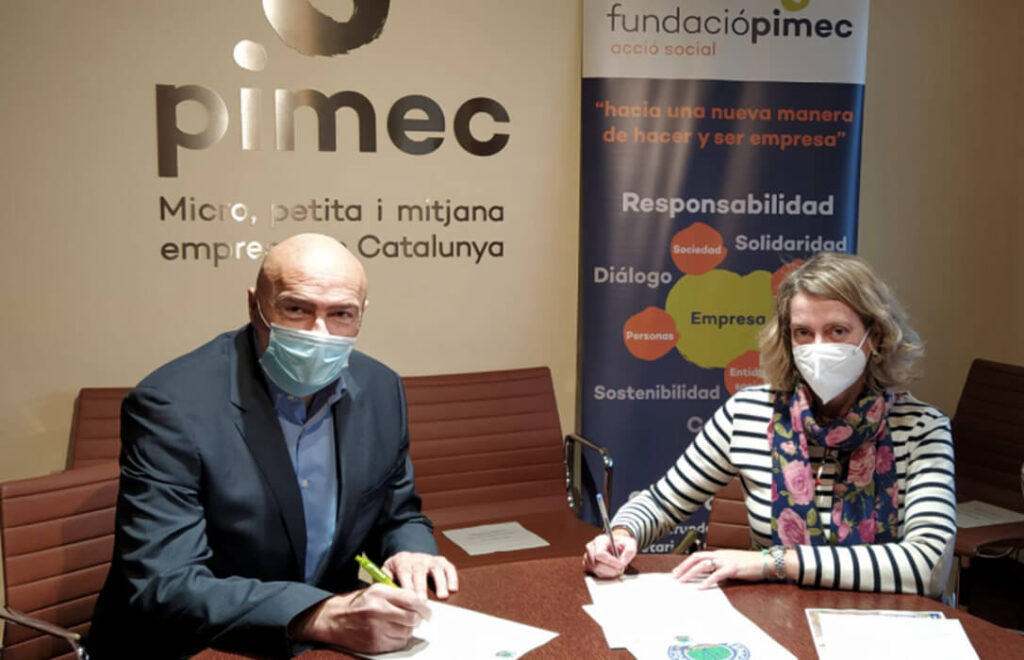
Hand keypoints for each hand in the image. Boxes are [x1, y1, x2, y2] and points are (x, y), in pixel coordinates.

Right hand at [289, 585, 430, 652]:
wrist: (334, 619)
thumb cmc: (358, 603)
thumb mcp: (376, 590)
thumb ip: (398, 594)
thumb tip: (421, 603)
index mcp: (380, 593)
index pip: (412, 600)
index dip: (424, 607)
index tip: (427, 611)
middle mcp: (378, 610)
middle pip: (412, 618)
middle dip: (418, 619)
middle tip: (417, 618)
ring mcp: (376, 628)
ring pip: (407, 632)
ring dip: (408, 629)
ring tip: (399, 624)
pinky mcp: (374, 643)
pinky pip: (398, 643)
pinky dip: (399, 639)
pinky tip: (392, 632)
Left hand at [383, 551, 458, 598]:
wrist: (405, 558)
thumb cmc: (396, 571)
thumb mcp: (386, 572)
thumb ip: (385, 581)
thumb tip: (385, 593)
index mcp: (402, 560)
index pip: (404, 572)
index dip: (407, 586)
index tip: (409, 599)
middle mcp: (418, 558)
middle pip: (420, 571)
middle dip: (422, 587)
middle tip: (423, 603)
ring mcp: (431, 560)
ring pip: (437, 568)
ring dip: (440, 583)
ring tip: (442, 597)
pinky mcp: (441, 562)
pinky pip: (449, 568)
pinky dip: (452, 578)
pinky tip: (453, 589)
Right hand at [582, 528, 636, 577]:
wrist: (616, 545)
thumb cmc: (622, 544)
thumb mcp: (630, 544)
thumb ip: (629, 551)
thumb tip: (622, 562)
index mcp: (599, 540)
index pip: (600, 554)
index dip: (611, 562)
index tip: (621, 565)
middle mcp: (591, 548)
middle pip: (597, 565)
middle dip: (611, 570)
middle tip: (621, 569)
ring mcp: (587, 557)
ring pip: (596, 571)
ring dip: (609, 573)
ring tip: (616, 568)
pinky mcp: (587, 565)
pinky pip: (595, 574)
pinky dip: (605, 575)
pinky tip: (610, 570)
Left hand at [671, 550, 765, 588]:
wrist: (766, 561)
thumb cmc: (751, 564)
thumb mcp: (732, 564)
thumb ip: (721, 567)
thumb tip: (711, 576)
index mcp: (719, 554)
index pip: (698, 556)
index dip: (686, 563)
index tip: (677, 571)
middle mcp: (720, 555)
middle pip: (696, 558)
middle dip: (683, 567)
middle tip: (675, 576)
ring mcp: (726, 561)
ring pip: (703, 565)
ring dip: (690, 573)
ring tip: (682, 581)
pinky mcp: (733, 568)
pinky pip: (717, 575)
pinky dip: (707, 581)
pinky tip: (700, 587)